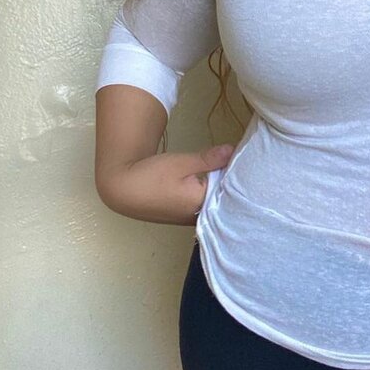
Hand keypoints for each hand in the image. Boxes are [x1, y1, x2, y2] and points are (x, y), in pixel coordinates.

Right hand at [99, 143, 236, 225]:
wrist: (121, 189)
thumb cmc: (151, 177)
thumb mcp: (181, 163)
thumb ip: (208, 159)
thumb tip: (232, 151)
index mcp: (201, 205)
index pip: (230, 192)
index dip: (239, 178)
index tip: (247, 164)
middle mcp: (198, 217)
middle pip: (222, 201)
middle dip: (231, 185)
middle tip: (242, 166)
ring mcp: (189, 218)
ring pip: (213, 203)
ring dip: (219, 189)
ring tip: (229, 172)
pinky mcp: (181, 216)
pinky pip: (203, 206)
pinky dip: (208, 194)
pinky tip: (211, 182)